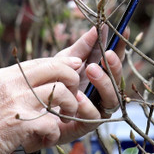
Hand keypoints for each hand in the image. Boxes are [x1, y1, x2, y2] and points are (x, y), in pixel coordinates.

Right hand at [0, 56, 83, 153]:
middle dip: (73, 81)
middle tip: (73, 98)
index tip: (77, 68)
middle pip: (57, 70)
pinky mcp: (21, 123)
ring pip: (61, 93)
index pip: (43, 61)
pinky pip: (53, 123)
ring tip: (66, 117)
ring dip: (71, 106)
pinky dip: (54, 133)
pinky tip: (48, 138)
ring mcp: (17, 102)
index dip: (64, 65)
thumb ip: (15, 84)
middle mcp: (12, 84)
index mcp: (6, 75)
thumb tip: (41, 77)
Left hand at [53, 26, 124, 143]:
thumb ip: (83, 46)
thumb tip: (99, 26)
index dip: (120, 46)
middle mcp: (102, 94)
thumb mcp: (65, 61)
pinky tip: (77, 96)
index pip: (114, 60)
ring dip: (103, 84)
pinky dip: (86, 106)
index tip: (123, 30)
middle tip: (106, 54)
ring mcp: (96, 110)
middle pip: (118, 81)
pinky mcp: (85, 126)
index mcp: (99, 76)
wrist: (30, 109)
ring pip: (112, 100)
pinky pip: (93, 118)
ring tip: (91, 70)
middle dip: (114, 66)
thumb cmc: (51, 83)